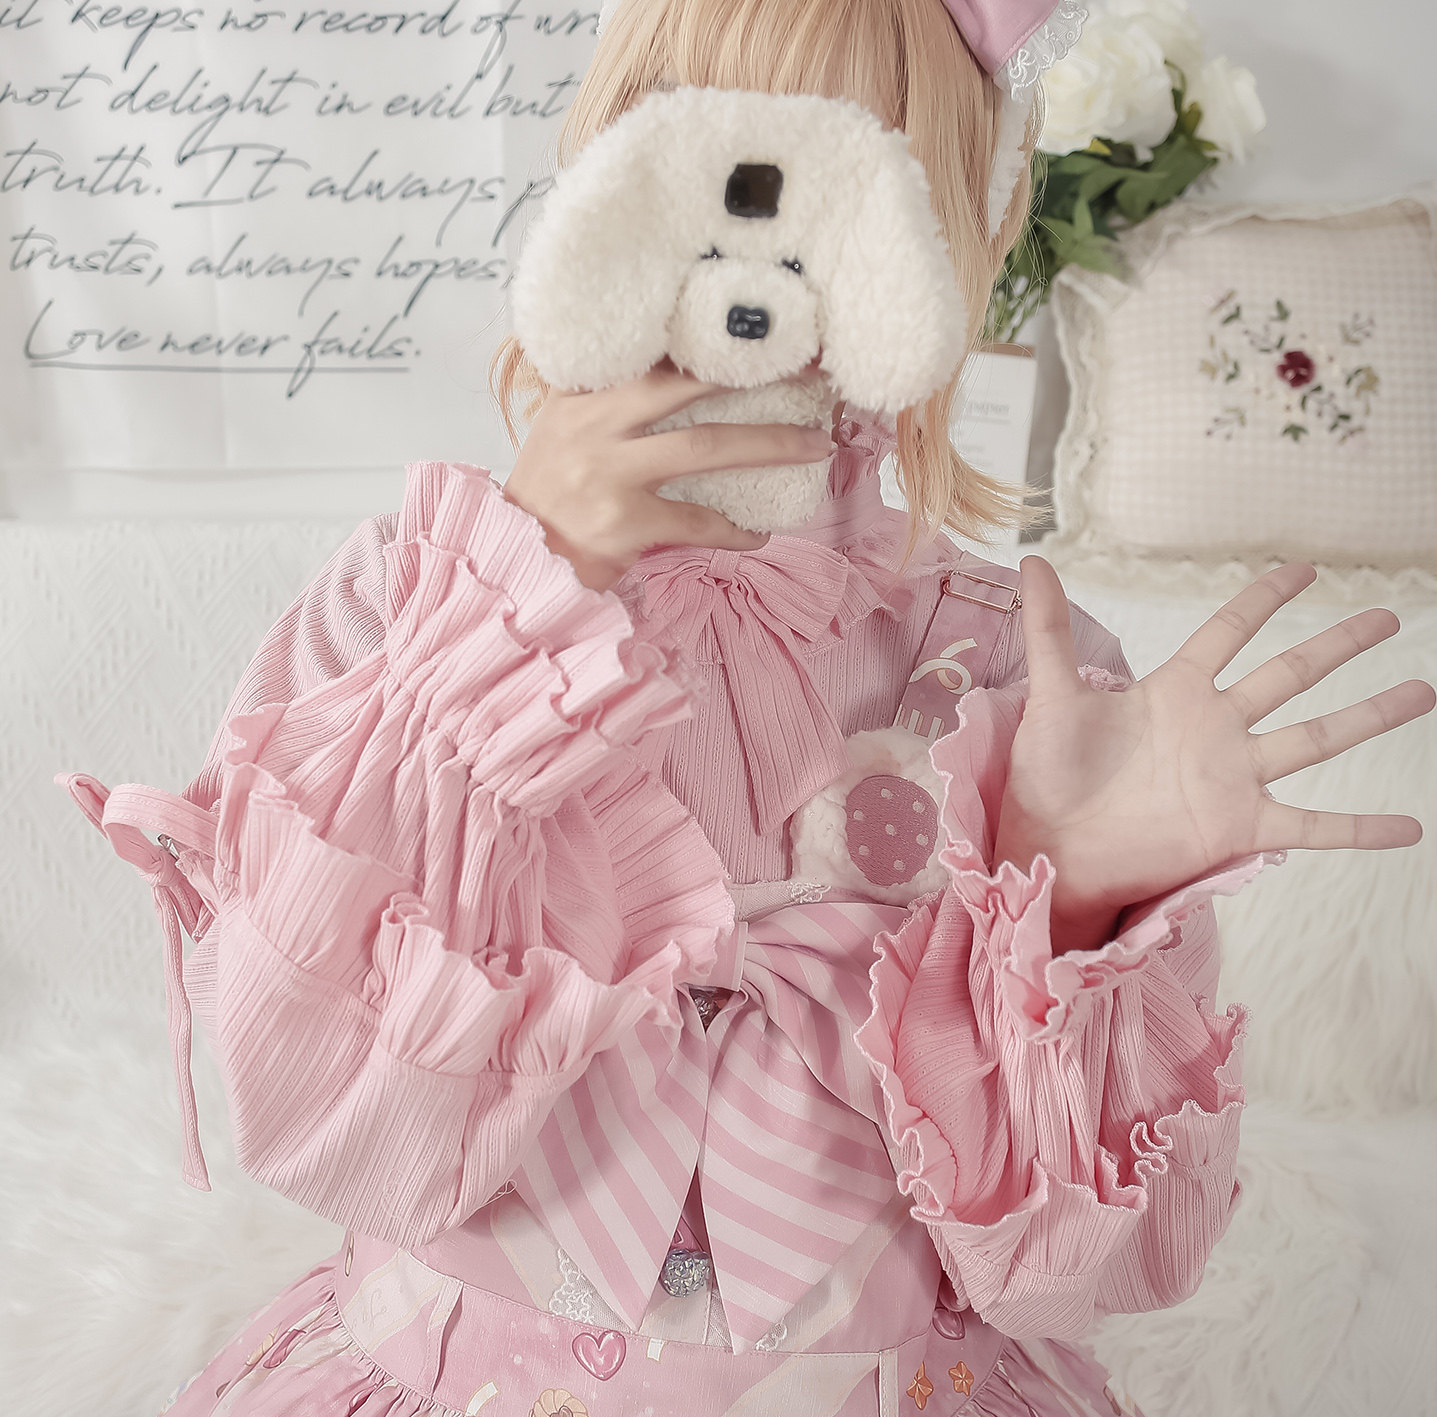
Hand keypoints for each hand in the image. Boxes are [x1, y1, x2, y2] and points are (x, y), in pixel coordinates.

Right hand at [501, 359, 833, 591]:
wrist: (515, 554)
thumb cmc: (549, 494)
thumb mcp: (565, 428)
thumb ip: (610, 399)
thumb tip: (685, 373)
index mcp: (584, 391)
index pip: (658, 352)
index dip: (715, 338)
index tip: (767, 328)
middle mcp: (595, 421)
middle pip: (691, 384)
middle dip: (758, 374)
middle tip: (813, 370)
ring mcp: (609, 471)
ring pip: (706, 445)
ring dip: (770, 445)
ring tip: (815, 446)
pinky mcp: (624, 521)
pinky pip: (697, 520)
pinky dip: (734, 530)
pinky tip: (759, 534)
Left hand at [992, 557, 1435, 953]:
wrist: (1050, 847)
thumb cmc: (1047, 775)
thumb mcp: (1050, 696)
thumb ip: (1049, 629)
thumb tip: (1031, 559)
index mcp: (1174, 691)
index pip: (1230, 631)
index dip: (1265, 598)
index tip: (1304, 568)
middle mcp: (1214, 728)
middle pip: (1290, 674)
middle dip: (1338, 645)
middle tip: (1389, 615)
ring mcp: (1233, 777)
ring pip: (1316, 738)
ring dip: (1370, 716)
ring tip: (1423, 691)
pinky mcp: (1239, 827)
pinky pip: (1312, 827)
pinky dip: (1359, 830)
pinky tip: (1408, 831)